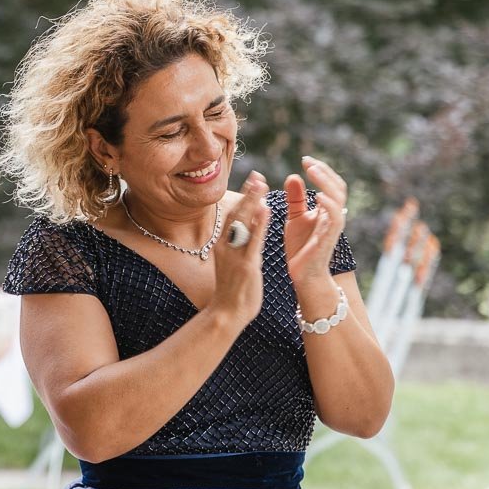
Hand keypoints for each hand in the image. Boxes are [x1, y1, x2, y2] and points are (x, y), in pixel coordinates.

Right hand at [208, 171, 270, 330]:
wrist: (227, 313)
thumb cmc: (232, 289)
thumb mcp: (233, 262)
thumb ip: (240, 244)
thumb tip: (248, 228)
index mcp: (223, 244)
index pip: (232, 215)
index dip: (243, 196)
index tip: (253, 180)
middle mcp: (226, 246)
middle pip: (236, 213)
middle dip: (248, 193)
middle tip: (257, 175)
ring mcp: (234, 255)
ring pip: (243, 223)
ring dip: (252, 201)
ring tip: (261, 183)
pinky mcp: (245, 265)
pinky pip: (253, 241)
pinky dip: (259, 223)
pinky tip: (265, 208)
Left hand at [283, 155, 347, 285]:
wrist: (303, 274)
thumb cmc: (301, 247)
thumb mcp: (296, 218)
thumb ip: (296, 198)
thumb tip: (293, 176)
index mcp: (327, 209)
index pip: (331, 184)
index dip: (321, 170)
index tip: (305, 159)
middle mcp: (334, 216)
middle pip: (338, 187)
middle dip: (324, 172)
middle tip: (308, 161)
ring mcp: (333, 226)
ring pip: (338, 198)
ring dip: (325, 182)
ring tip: (312, 171)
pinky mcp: (329, 237)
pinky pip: (335, 217)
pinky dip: (328, 204)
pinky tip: (317, 195)